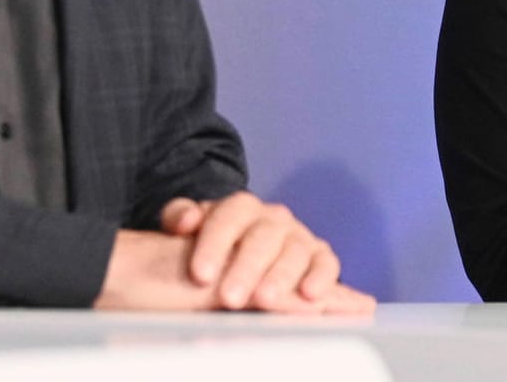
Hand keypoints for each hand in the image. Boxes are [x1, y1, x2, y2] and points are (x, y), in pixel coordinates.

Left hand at [159, 192, 374, 313]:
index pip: (228, 218)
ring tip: (265, 300)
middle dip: (246, 268)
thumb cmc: (214, 245)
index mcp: (241, 207)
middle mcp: (273, 218)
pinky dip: (321, 277)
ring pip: (294, 250)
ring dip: (281, 276)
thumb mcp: (191, 228)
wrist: (244, 251)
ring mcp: (299, 236)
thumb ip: (179, 216)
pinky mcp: (321, 256)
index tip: (199, 275)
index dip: (213, 245)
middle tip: (229, 297)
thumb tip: (185, 222)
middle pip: (262, 237)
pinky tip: (309, 295)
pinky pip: (327, 263)